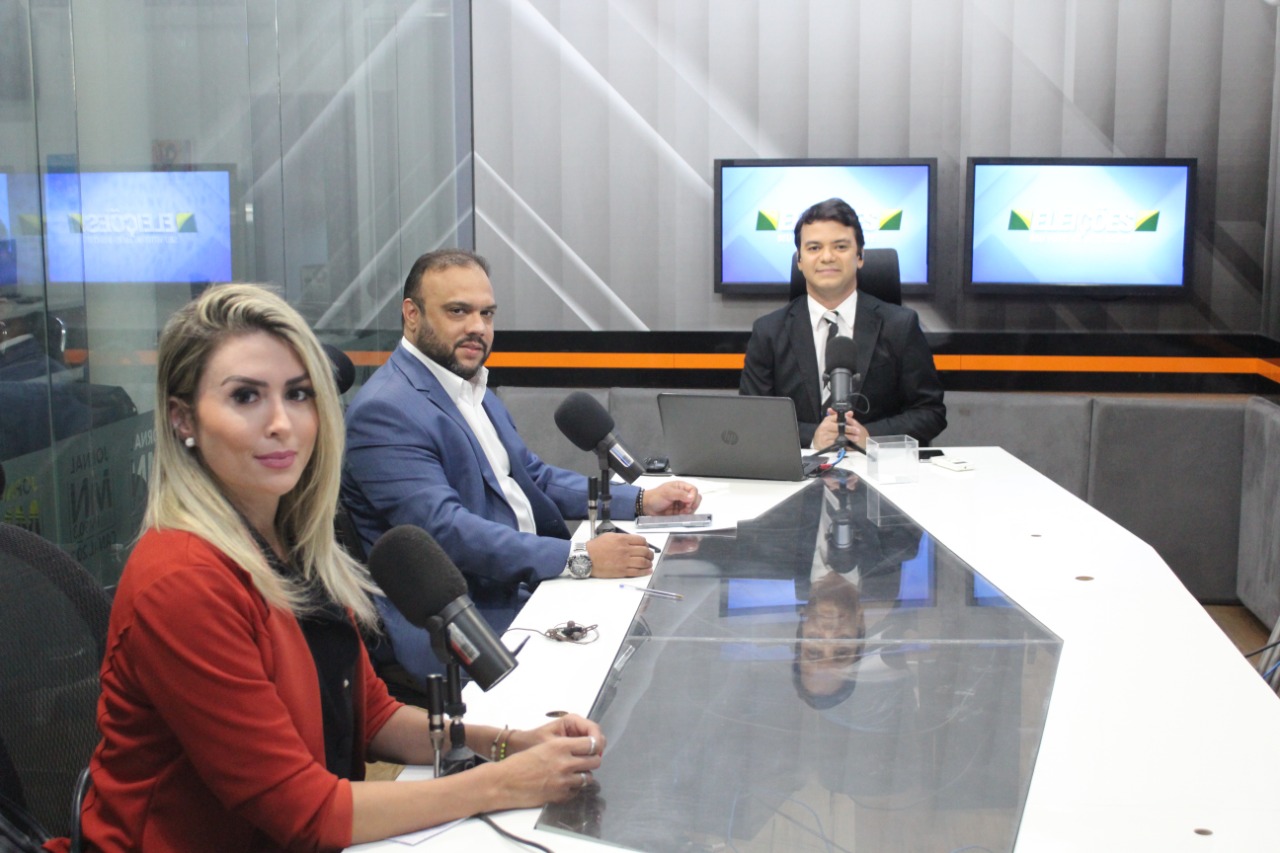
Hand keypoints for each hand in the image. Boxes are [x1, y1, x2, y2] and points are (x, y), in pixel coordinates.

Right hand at [490, 716, 604, 806]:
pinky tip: (564, 784)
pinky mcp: (560, 795)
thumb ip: (564, 746)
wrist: (505, 782)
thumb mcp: (543, 746)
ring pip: (588, 778)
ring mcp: (564, 781)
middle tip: (586, 760)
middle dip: (592, 760)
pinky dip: (574, 788)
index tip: (593, 747)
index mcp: (560, 746)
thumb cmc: (519, 763)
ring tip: (574, 773)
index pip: (592, 743)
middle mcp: (565, 763)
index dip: (594, 745)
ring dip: (584, 775)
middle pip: (595, 761)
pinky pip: (577, 791)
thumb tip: (582, 747)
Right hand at [585, 532, 653, 577]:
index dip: (646, 544)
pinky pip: (637, 572)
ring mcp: (625, 561)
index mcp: (623, 539)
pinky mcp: (622, 571)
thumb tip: (632, 541)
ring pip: (643, 562)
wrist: (587, 558)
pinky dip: (645, 571)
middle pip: (645, 551)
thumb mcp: (609, 536)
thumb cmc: (596, 546)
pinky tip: (648, 571)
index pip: (641, 540)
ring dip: (649, 562)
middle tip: (650, 555)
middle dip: (650, 554)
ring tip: (649, 563)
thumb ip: (622, 537)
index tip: (646, 546)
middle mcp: (626, 550)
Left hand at [641, 480, 701, 514]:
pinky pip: (687, 513)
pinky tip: (680, 515)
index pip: (694, 490)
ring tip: (681, 512)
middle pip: (696, 498)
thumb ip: (680, 494)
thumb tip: (692, 497)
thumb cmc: (656, 497)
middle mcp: (683, 494)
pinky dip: (686, 515)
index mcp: (681, 486)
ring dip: (689, 510)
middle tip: (686, 508)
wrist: (647, 507)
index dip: (693, 496)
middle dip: (693, 504)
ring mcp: (681, 503)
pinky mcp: (679, 511)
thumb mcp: (667, 493)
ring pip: (693, 507)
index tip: (689, 503)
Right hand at [812, 409, 864, 450]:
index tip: (854, 422)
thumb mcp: (832, 422)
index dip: (847, 420)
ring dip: (849, 437)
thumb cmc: (826, 430)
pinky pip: (836, 443)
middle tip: (857, 431)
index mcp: (827, 420)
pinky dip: (843, 443)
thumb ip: (841, 417)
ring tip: (856, 438)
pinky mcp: (825, 443)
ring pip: (839, 436)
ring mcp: (824, 435)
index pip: (838, 417)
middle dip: (850, 429)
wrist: (818, 440)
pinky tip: (848, 443)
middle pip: (839, 427)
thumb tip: (850, 413)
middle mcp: (825, 426)